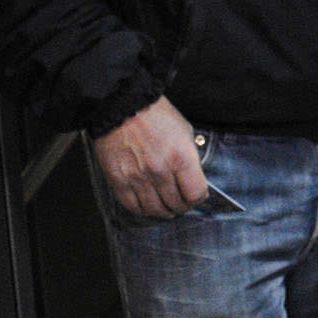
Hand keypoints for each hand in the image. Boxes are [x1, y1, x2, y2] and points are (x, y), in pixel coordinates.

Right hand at [91, 96, 206, 218]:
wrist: (123, 105)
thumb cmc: (156, 115)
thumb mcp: (184, 131)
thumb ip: (189, 158)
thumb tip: (191, 179)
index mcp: (181, 157)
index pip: (195, 194)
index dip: (198, 198)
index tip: (196, 196)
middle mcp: (160, 170)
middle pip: (176, 204)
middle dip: (182, 207)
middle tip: (181, 204)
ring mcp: (138, 177)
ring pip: (155, 209)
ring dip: (163, 212)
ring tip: (165, 208)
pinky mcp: (119, 180)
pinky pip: (132, 206)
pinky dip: (142, 210)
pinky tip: (147, 206)